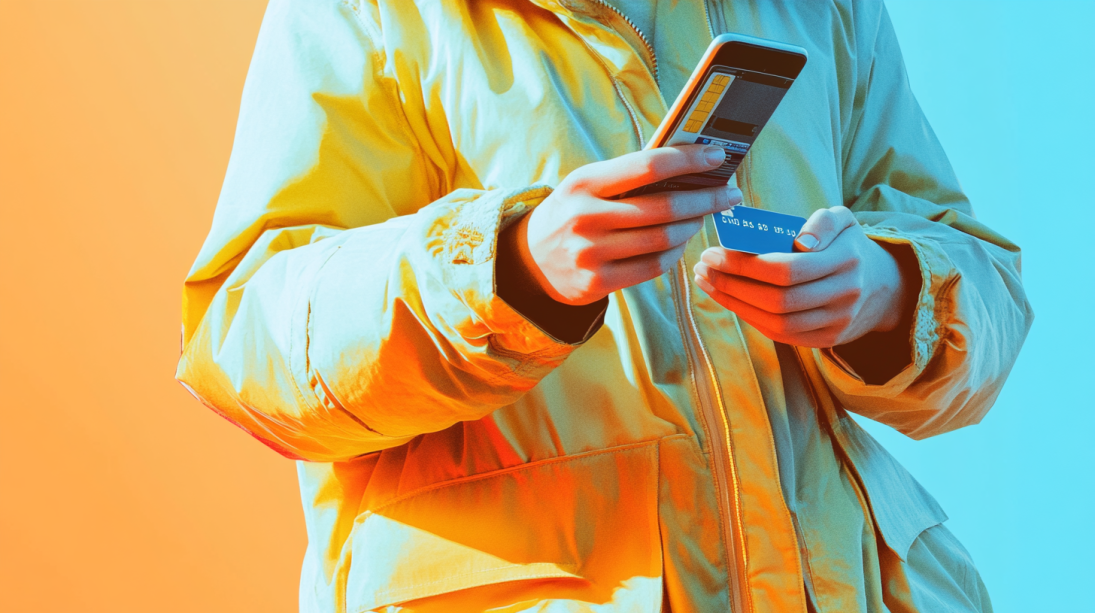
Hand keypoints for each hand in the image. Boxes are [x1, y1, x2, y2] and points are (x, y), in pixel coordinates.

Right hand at [508, 145, 741, 305]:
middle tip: (729, 194)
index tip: (717, 155)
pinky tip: (681, 241)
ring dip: (692, 226)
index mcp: (583, 183)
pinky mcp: (597, 283)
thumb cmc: (571, 213)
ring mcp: (590, 253)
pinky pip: (653, 267)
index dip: (687, 160)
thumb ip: (627, 177)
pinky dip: (674, 253)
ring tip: (703, 216)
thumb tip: (686, 164)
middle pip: (663, 207)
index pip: (647, 166)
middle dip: (705, 199)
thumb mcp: (586, 186)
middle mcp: (585, 217)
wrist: (529, 261)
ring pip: (662, 239)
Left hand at [692, 206, 915, 347]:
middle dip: (732, 284)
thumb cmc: (847, 246)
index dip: (745, 265)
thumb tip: (801, 241)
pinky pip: (781, 334)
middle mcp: (844, 295)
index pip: (787, 269)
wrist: (882, 287)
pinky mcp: (826, 340)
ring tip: (707, 282)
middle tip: (703, 268)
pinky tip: (729, 299)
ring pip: (776, 322)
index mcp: (846, 261)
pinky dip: (750, 318)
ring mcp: (836, 322)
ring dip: (735, 304)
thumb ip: (822, 222)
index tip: (713, 253)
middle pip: (778, 299)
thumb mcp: (843, 220)